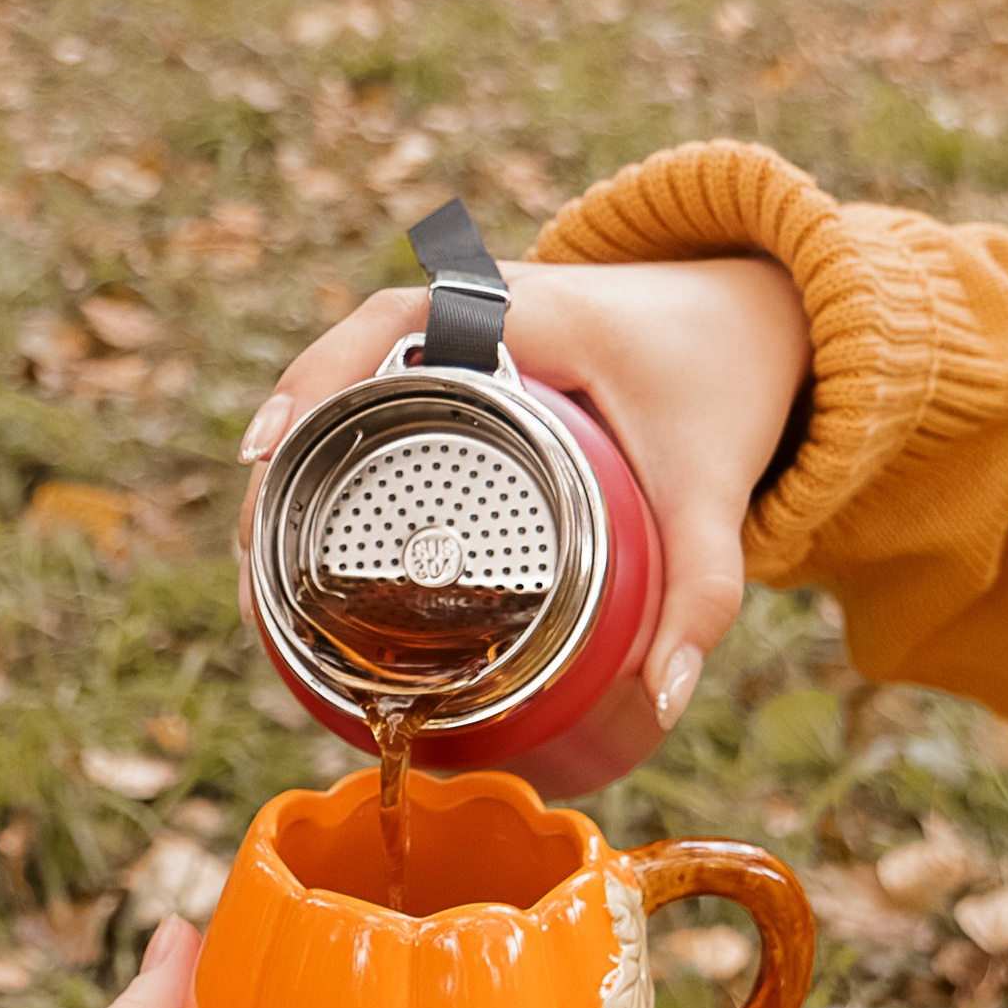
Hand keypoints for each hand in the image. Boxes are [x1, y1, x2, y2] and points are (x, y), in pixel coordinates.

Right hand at [237, 254, 810, 734]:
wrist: (754, 321)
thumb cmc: (722, 383)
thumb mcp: (712, 484)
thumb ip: (704, 588)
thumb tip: (662, 699)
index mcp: (525, 309)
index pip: (387, 326)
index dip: (314, 384)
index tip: (264, 453)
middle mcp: (479, 308)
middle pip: (341, 366)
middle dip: (285, 456)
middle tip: (253, 555)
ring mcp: (465, 333)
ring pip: (348, 388)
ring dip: (298, 463)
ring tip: (259, 561)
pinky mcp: (467, 367)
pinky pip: (376, 401)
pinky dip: (335, 458)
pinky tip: (296, 529)